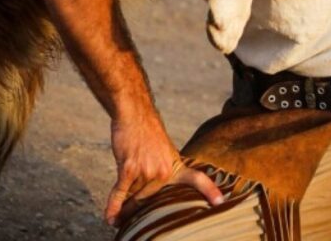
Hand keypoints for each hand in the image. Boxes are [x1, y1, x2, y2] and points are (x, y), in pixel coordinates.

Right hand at [106, 111, 223, 225]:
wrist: (136, 113)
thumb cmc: (147, 133)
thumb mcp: (164, 151)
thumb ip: (163, 172)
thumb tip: (152, 198)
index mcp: (176, 166)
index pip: (196, 179)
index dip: (209, 190)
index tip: (220, 201)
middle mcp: (165, 171)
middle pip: (150, 201)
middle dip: (137, 210)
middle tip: (128, 218)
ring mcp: (148, 170)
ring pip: (134, 198)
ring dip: (123, 208)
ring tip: (117, 215)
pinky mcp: (131, 168)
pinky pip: (121, 193)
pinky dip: (114, 206)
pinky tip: (110, 216)